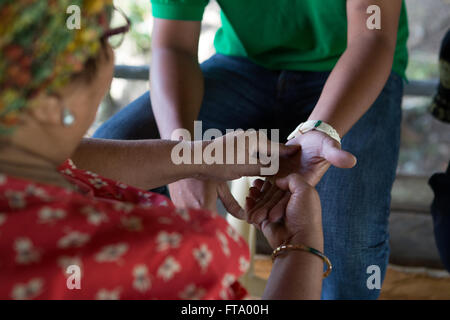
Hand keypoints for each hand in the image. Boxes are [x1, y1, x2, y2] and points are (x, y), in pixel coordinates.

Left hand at [171, 130, 298, 210]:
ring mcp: (239, 140)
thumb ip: (263, 168)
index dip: (288, 152)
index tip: (300, 152)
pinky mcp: (231, 146)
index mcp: (255, 140)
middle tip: (292, 159)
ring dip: (266, 157)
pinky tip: (256, 164)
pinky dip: (255, 158)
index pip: (277, 147)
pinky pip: (249, 152)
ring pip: (258, 150)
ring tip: (277, 164)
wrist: (195, 158)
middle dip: (278, 154)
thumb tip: (277, 169)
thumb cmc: (220, 163)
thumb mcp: (245, 168)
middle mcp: (249, 136)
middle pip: (268, 147)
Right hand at [219, 174, 322, 248]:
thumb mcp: (305, 190)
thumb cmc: (305, 215)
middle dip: (262, 187)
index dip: (274, 179)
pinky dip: (250, 206)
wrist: (298, 240)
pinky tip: (248, 199)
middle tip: (254, 182)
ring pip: (261, 202)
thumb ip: (292, 179)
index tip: (265, 174)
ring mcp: (275, 215)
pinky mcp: (265, 223)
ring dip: (255, 195)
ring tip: (251, 190)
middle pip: (270, 192)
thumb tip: (278, 180)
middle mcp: (287, 205)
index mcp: (298, 197)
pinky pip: (255, 213)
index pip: (284, 185)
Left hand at [250, 130, 356, 214]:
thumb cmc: (321, 142)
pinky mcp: (274, 172)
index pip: (292, 195)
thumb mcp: (328, 147)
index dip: (283, 205)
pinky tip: (245, 198)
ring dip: (259, 204)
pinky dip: (256, 190)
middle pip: (278, 198)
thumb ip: (336, 154)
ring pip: (269, 193)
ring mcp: (283, 178)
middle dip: (267, 210)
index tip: (273, 216)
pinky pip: (264, 182)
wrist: (310, 137)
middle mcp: (293, 183)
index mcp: (304, 180)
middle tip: (254, 221)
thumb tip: (352, 161)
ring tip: (247, 216)